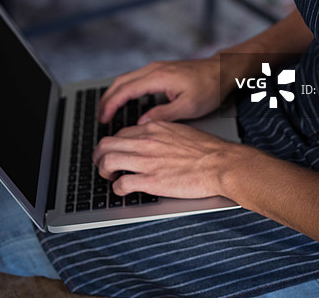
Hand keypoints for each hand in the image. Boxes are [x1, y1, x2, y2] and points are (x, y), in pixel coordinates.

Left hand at [93, 121, 237, 199]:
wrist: (219, 163)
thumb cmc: (206, 149)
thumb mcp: (180, 130)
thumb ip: (162, 132)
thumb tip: (152, 136)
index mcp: (153, 128)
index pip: (121, 133)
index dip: (114, 144)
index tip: (114, 151)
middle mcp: (145, 142)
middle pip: (107, 144)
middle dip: (99, 156)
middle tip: (102, 164)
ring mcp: (146, 161)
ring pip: (108, 161)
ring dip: (103, 171)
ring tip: (108, 177)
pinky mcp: (150, 181)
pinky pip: (121, 184)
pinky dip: (117, 189)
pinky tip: (122, 190)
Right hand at [98, 58, 221, 123]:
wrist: (222, 71)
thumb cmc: (209, 87)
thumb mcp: (188, 106)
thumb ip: (163, 114)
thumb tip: (141, 124)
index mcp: (158, 77)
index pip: (125, 90)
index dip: (111, 105)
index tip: (103, 119)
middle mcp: (154, 69)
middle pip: (120, 82)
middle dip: (107, 100)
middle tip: (100, 118)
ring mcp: (156, 67)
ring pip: (126, 79)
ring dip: (114, 94)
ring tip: (108, 112)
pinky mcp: (160, 69)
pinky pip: (135, 78)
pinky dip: (124, 90)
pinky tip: (124, 101)